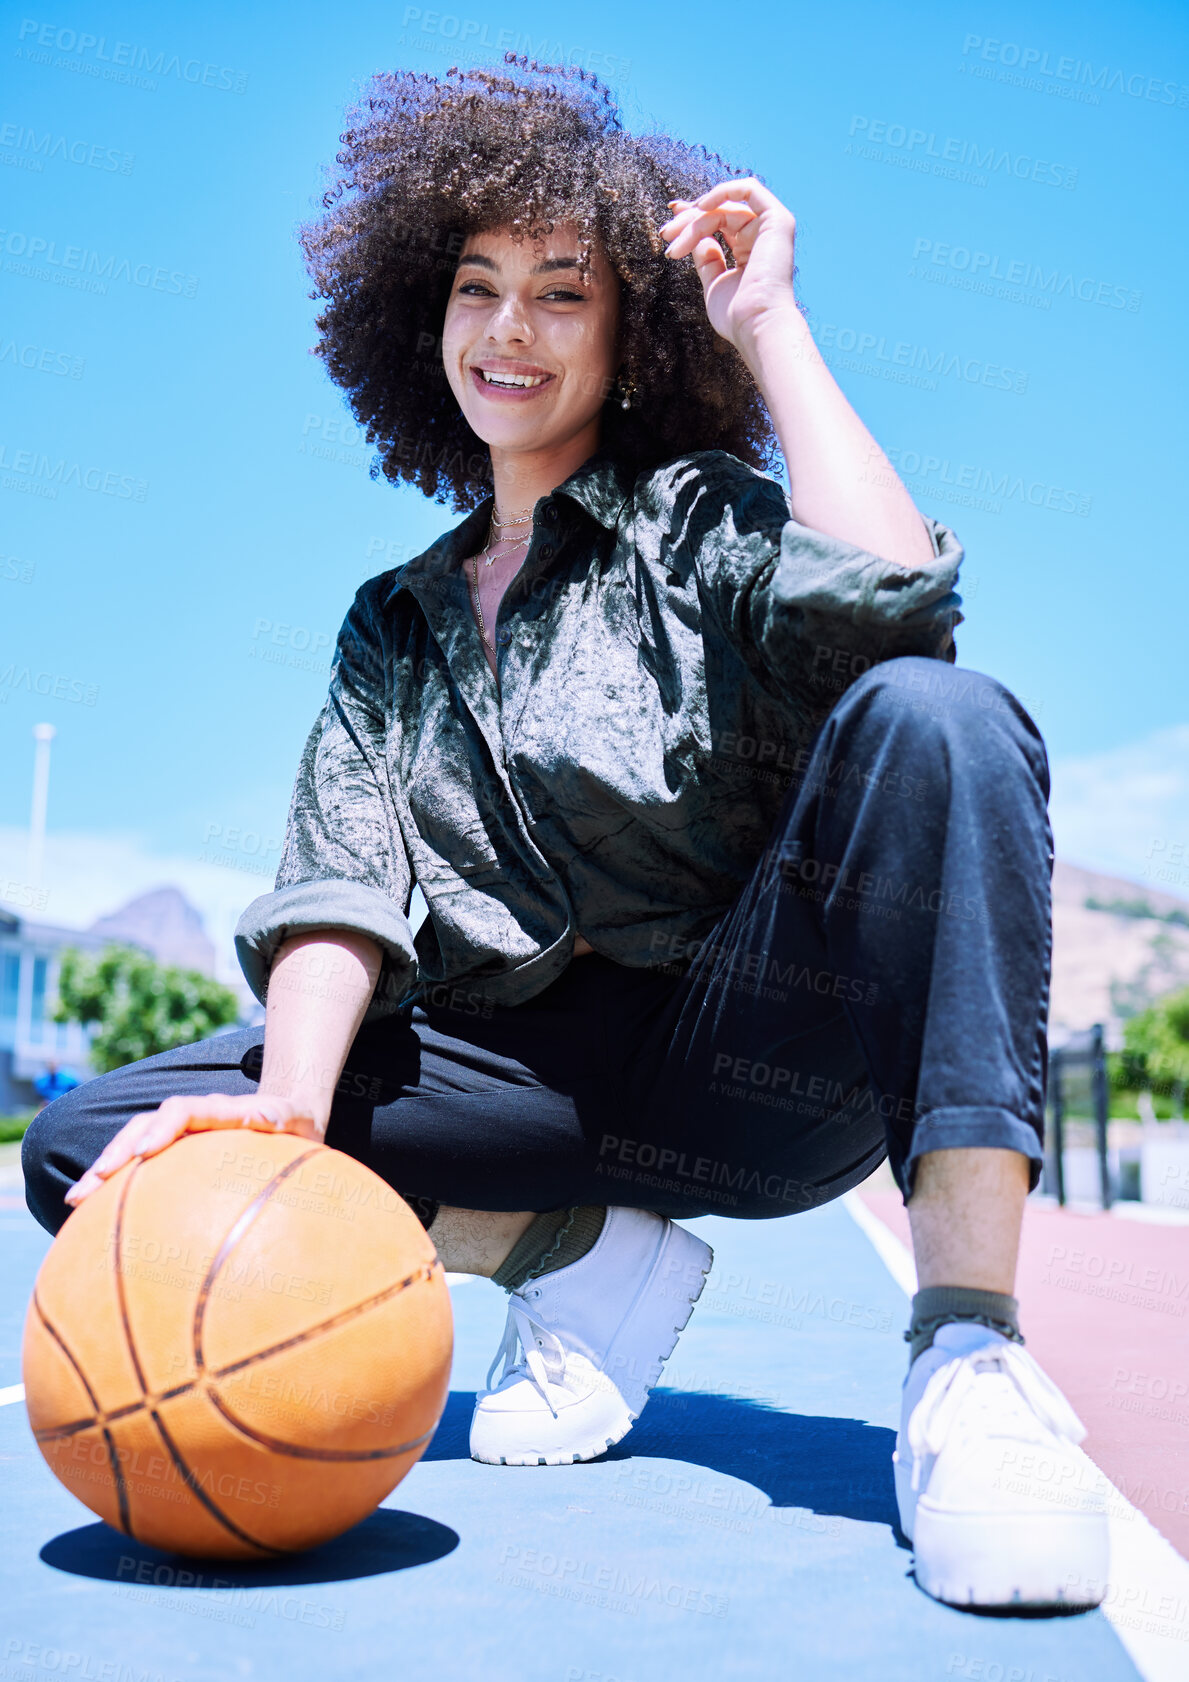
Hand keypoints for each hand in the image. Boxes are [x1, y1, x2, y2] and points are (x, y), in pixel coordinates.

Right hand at [63, 1091, 322, 1209]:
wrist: (293, 1115)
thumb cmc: (297, 1129)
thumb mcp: (300, 1127)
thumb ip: (286, 1130)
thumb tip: (273, 1127)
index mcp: (224, 1110)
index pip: (186, 1110)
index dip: (164, 1128)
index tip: (147, 1154)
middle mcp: (195, 1118)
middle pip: (145, 1127)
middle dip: (115, 1153)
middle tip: (90, 1185)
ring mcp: (181, 1134)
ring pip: (134, 1146)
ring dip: (105, 1170)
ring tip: (76, 1201)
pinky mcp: (176, 1153)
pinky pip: (141, 1168)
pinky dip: (117, 1188)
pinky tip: (97, 1219)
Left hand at [658, 177, 798, 351]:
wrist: (756, 325)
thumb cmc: (737, 316)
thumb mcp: (714, 282)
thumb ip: (707, 258)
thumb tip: (696, 238)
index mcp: (749, 251)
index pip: (719, 222)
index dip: (692, 217)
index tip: (668, 226)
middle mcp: (761, 236)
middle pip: (718, 213)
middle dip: (688, 219)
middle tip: (665, 234)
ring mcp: (770, 227)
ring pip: (724, 207)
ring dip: (695, 219)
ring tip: (676, 240)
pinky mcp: (777, 220)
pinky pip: (749, 189)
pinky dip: (723, 192)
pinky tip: (701, 206)